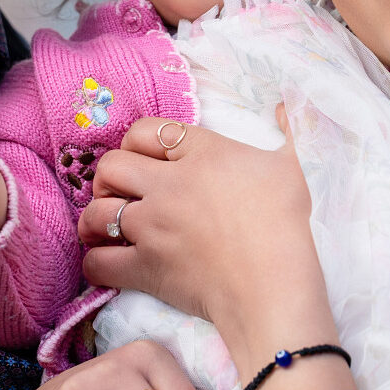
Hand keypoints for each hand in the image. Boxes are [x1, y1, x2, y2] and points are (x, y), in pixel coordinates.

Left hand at [78, 116, 330, 374]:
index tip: (143, 158)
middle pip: (110, 166)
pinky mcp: (146, 268)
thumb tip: (283, 105)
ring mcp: (153, 226)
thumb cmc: (287, 223)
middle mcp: (168, 183)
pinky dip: (94, 263)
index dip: (136, 142)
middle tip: (120, 193)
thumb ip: (290, 129)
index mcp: (201, 152)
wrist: (274, 284)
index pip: (145, 130)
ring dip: (95, 219)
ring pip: (96, 212)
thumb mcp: (295, 164)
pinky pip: (98, 262)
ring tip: (104, 227)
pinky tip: (105, 263)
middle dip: (108, 178)